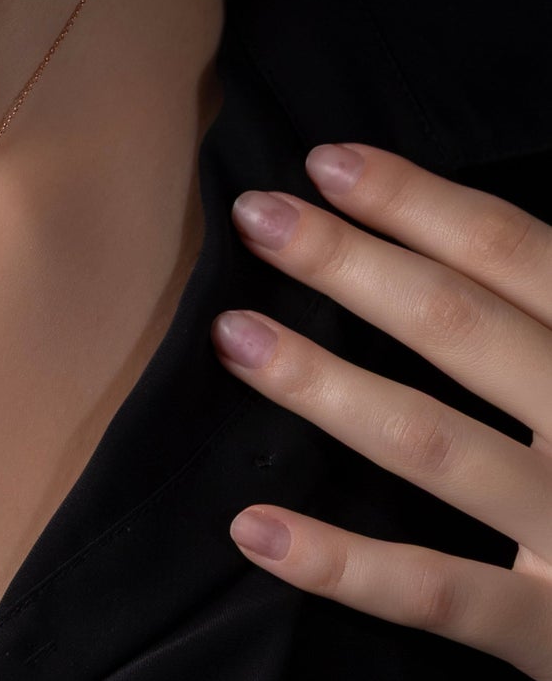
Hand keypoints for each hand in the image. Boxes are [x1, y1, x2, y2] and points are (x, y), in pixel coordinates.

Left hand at [210, 141, 551, 675]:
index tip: (323, 162)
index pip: (511, 252)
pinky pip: (438, 592)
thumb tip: (437, 224)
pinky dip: (343, 564)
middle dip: (348, 262)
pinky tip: (254, 526)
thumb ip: (540, 307)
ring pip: (433, 441)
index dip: (416, 202)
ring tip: (233, 334)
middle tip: (254, 214)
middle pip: (459, 324)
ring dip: (323, 383)